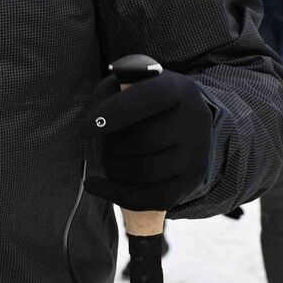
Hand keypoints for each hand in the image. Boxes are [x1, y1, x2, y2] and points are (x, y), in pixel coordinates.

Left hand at [83, 70, 212, 211]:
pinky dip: (117, 194)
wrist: (182, 120)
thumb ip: (108, 94)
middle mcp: (195, 121)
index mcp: (178, 89)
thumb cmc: (142, 100)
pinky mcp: (191, 181)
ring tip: (107, 158)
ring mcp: (196, 154)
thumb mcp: (125, 83)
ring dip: (114, 168)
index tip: (85, 129)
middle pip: (144, 141)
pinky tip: (95, 185)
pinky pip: (152, 198)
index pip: (147, 99)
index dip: (115, 114)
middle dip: (113, 146)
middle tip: (103, 144)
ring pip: (146, 172)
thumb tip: (96, 121)